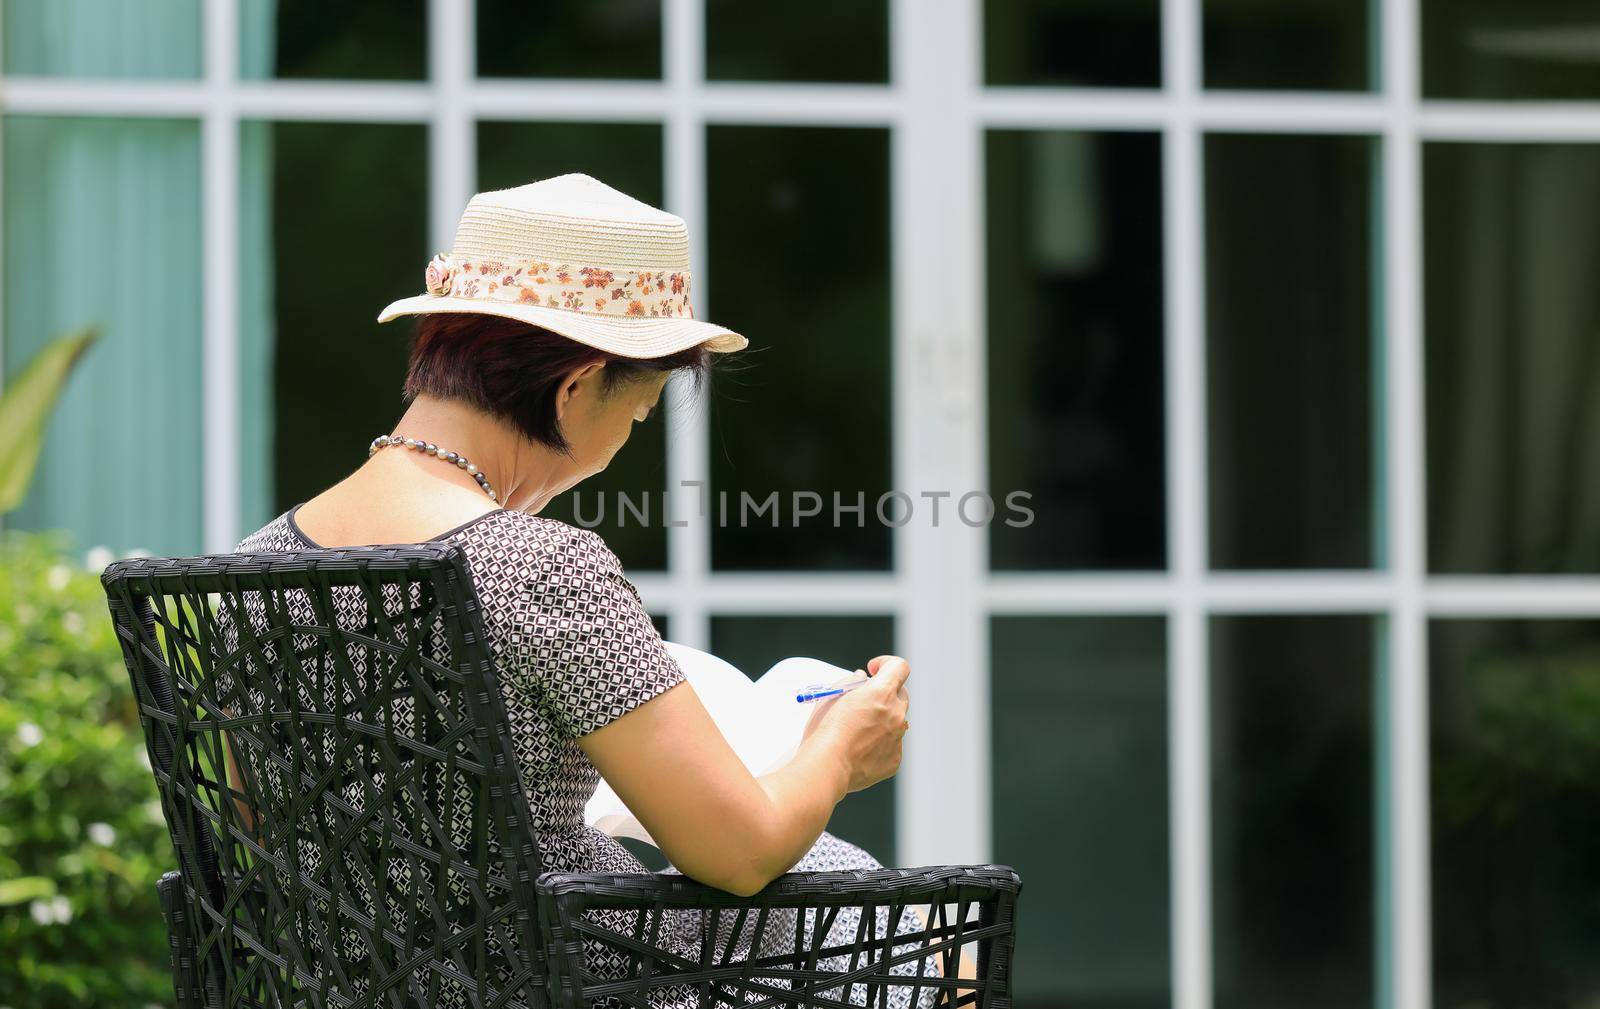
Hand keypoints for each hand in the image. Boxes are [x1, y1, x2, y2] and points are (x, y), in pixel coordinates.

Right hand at [803, 655, 910, 793]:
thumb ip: (849, 683)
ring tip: (857, 731)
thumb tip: (861, 679)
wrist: (825, 768)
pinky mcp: (895, 759)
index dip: (886, 664)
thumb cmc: (823, 733)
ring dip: (882, 720)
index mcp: (880, 693)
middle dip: (885, 694)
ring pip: (896, 722)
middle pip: (900, 694)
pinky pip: (892, 745)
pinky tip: (859, 750)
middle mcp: (895, 714)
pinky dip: (880, 744)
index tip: (874, 671)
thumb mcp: (830, 698)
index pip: (899, 667)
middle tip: (864, 701)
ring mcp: (897, 738)